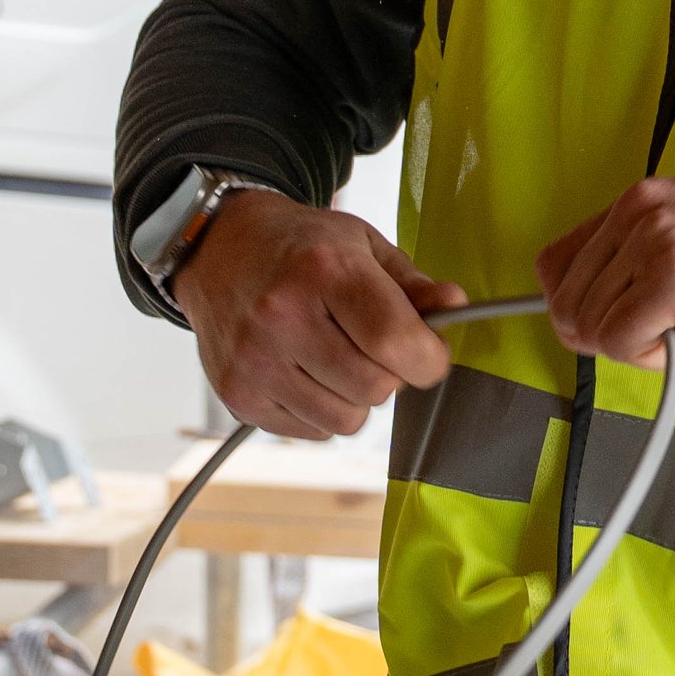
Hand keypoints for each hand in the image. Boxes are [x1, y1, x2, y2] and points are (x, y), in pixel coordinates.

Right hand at [174, 187, 465, 439]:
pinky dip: (321, 410)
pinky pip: (312, 431)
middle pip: (375, 388)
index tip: (429, 353)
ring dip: (355, 397)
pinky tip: (306, 370)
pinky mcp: (238, 394)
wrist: (219, 250)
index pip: (396, 341)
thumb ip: (413, 284)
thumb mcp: (362, 245)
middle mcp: (283, 316)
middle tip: (373, 348)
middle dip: (389, 375)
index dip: (428, 358)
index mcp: (324, 270)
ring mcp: (255, 360)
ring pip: (345, 419)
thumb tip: (455, 307)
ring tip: (337, 357)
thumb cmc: (301, 247)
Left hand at [536, 175, 674, 369]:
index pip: (556, 261)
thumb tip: (600, 313)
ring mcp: (652, 243)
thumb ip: (647, 259)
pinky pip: (618, 342)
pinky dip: (651, 357)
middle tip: (665, 334)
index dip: (576, 308)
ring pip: (588, 325)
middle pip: (566, 301)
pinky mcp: (672, 280)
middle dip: (608, 335)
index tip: (612, 327)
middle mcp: (636, 213)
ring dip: (636, 345)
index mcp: (639, 199)